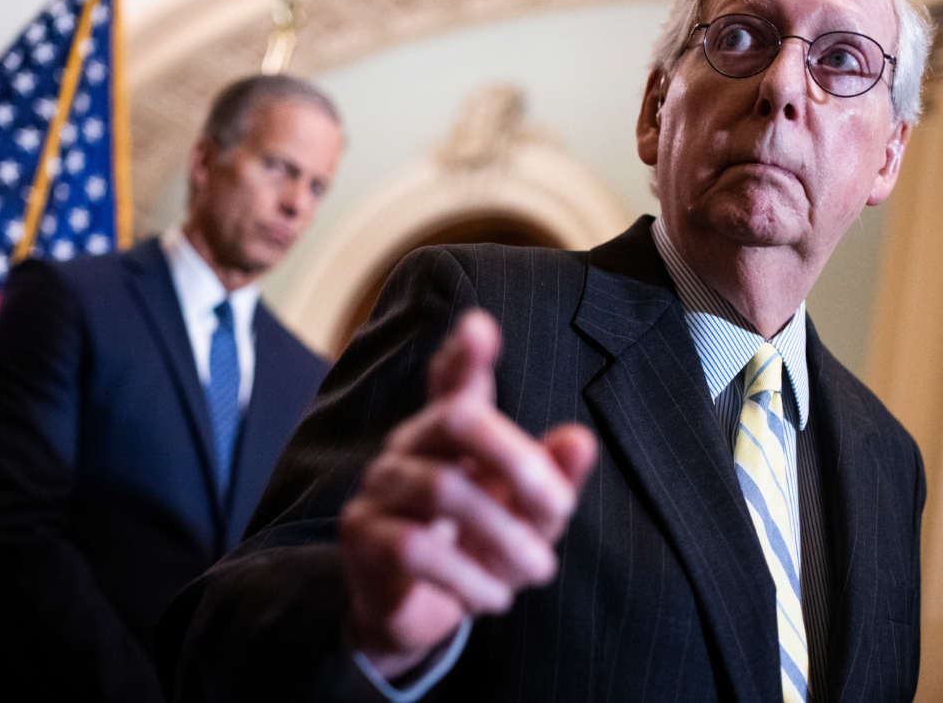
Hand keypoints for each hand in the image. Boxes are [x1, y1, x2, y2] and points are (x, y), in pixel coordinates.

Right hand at [339, 309, 595, 678]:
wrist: (420, 614)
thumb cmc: (479, 546)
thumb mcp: (529, 516)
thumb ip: (554, 478)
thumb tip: (580, 439)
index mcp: (452, 429)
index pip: (454, 379)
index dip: (465, 354)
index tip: (481, 328)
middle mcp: (411, 445)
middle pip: (458, 418)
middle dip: (519, 461)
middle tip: (559, 509)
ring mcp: (381, 488)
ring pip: (443, 488)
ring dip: (504, 536)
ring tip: (538, 569)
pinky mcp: (362, 536)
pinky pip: (416, 548)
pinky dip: (469, 576)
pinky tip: (495, 596)